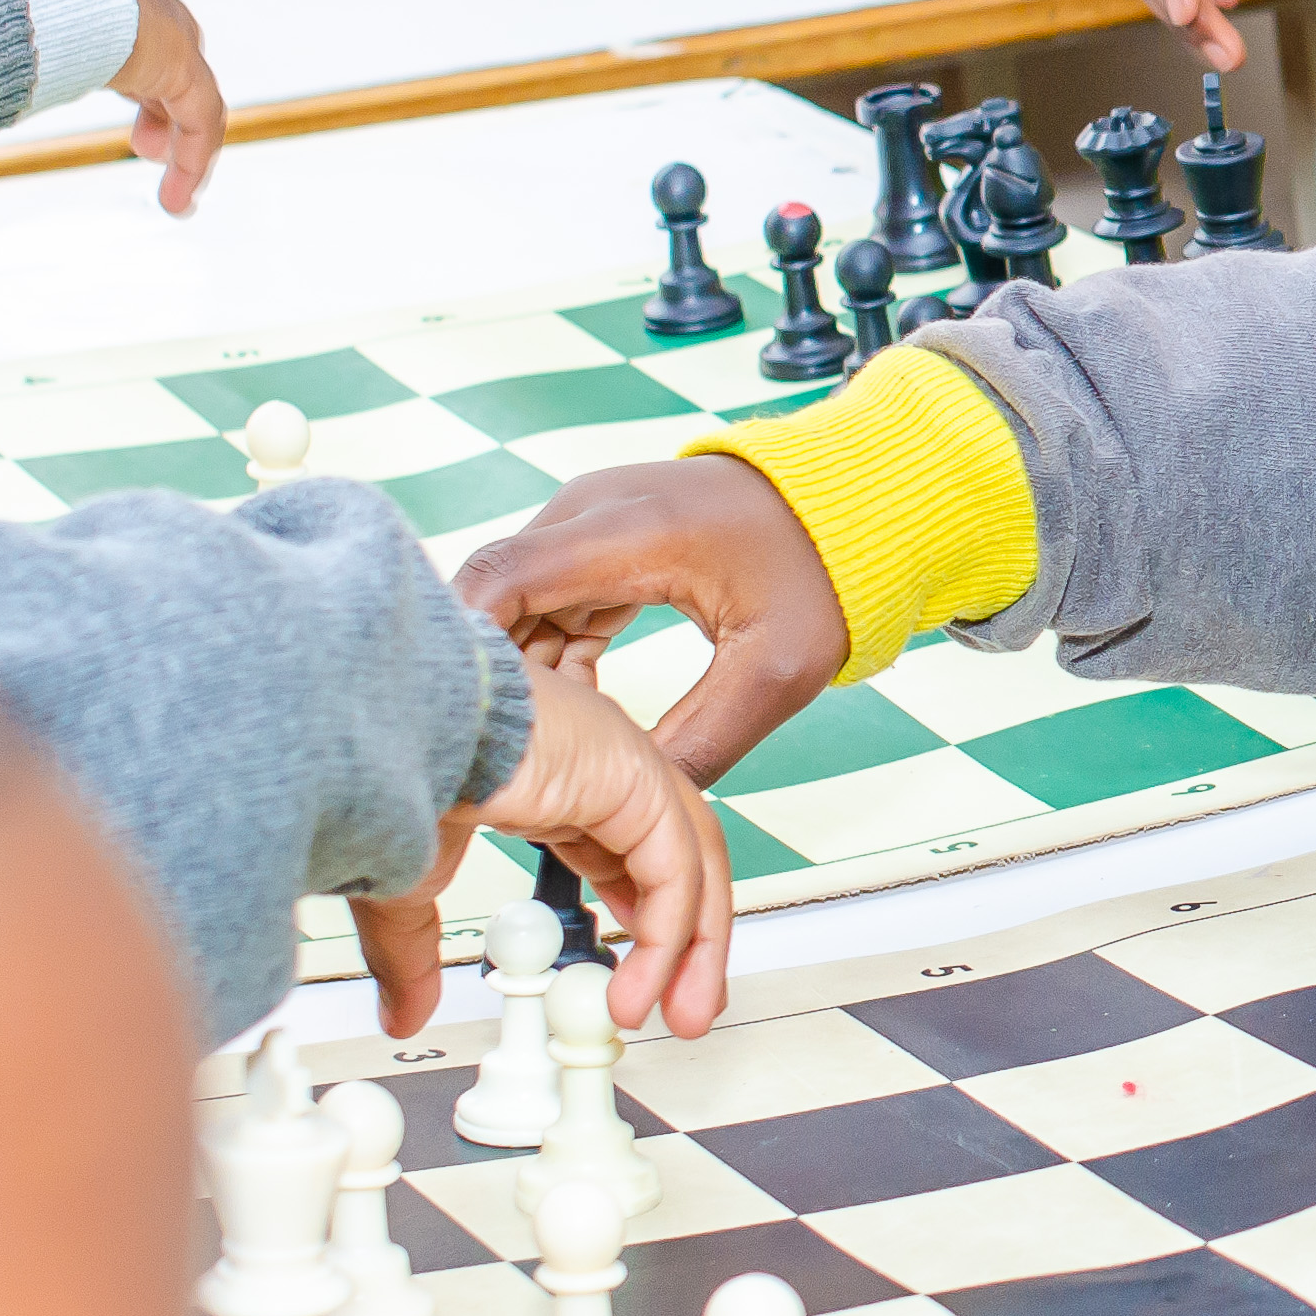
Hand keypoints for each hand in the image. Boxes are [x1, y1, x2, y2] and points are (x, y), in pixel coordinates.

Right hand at [16, 0, 222, 214]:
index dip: (91, 38)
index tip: (73, 73)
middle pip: (146, 26)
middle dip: (143, 77)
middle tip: (133, 125)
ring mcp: (152, 6)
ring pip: (180, 72)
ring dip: (169, 121)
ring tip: (148, 156)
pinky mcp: (175, 51)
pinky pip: (199, 111)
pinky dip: (192, 156)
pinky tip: (176, 204)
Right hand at [349, 666, 736, 1040]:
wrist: (376, 721)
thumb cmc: (383, 766)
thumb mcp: (406, 885)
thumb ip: (414, 951)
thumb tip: (405, 1009)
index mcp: (556, 771)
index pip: (629, 843)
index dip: (645, 906)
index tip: (643, 960)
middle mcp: (600, 758)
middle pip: (677, 853)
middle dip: (689, 937)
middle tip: (683, 1006)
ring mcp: (621, 760)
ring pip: (689, 861)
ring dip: (692, 947)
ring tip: (680, 1015)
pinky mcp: (632, 774)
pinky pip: (672, 868)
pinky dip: (667, 935)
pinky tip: (641, 986)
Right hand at [459, 458, 846, 783]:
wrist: (847, 506)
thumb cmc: (820, 573)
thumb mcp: (772, 674)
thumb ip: (699, 742)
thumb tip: (628, 808)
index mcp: (629, 530)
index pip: (499, 580)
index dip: (467, 654)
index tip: (472, 725)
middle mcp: (592, 510)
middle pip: (494, 595)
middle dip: (495, 676)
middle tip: (510, 749)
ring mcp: (591, 519)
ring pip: (515, 601)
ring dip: (524, 670)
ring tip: (551, 736)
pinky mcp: (599, 536)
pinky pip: (546, 597)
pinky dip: (551, 651)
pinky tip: (577, 703)